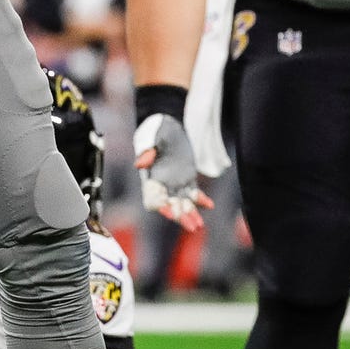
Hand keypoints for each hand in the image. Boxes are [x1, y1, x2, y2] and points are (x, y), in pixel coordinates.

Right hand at [132, 115, 210, 232]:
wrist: (169, 121)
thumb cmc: (156, 127)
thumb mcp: (151, 135)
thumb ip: (146, 149)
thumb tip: (139, 165)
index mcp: (151, 177)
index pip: (153, 198)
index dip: (161, 207)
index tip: (171, 212)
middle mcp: (162, 183)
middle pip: (170, 206)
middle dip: (180, 216)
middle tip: (192, 227)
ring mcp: (175, 181)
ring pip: (182, 203)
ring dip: (190, 214)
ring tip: (200, 225)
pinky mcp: (186, 177)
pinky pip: (193, 193)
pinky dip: (200, 200)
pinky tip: (210, 205)